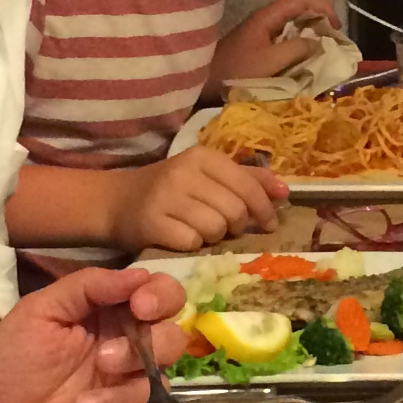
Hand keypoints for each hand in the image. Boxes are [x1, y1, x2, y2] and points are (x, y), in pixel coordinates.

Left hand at [0, 265, 186, 402]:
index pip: (163, 297)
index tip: (141, 307)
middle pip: (174, 341)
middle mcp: (128, 354)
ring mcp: (126, 397)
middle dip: (145, 349)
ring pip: (156, 390)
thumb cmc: (6, 364)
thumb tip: (140, 274)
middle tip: (103, 360)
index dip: (163, 297)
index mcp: (111, 318)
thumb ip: (87, 287)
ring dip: (115, 399)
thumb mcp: (38, 312)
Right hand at [113, 145, 286, 249]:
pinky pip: (192, 242)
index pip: (248, 185)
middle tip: (227, 228)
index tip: (268, 224)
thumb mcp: (208, 176)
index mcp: (202, 156)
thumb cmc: (171, 190)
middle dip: (237, 226)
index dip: (264, 209)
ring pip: (215, 228)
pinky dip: (193, 245)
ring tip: (202, 231)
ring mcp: (165, 197)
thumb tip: (285, 191)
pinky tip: (183, 238)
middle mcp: (184, 172)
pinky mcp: (151, 223)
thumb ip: (247, 180)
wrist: (117, 202)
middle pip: (235, 211)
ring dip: (215, 237)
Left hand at [211, 0, 338, 80]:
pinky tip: (306, 60)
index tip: (336, 28)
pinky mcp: (259, 46)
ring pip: (294, 26)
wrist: (204, 84)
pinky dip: (300, 46)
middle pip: (300, 10)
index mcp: (268, 16)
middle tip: (334, 42)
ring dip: (311, 36)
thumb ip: (297, 49)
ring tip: (325, 52)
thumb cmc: (236, 72)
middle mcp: (266, 19)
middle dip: (321, 22)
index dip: (323, 7)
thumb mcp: (271, 62)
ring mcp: (261, 32)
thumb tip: (320, 43)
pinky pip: (286, 39)